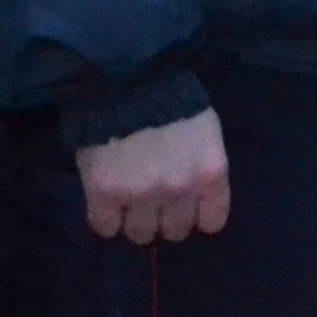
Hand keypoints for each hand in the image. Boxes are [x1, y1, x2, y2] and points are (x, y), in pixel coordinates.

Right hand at [78, 110, 228, 245]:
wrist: (128, 81)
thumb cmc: (172, 102)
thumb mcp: (205, 134)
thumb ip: (200, 168)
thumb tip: (192, 196)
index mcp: (211, 175)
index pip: (212, 222)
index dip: (196, 218)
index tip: (185, 209)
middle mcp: (181, 191)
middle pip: (175, 232)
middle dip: (165, 220)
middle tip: (153, 204)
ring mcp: (141, 195)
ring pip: (141, 235)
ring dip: (135, 223)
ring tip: (128, 206)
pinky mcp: (104, 194)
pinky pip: (105, 228)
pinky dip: (106, 221)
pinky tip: (106, 206)